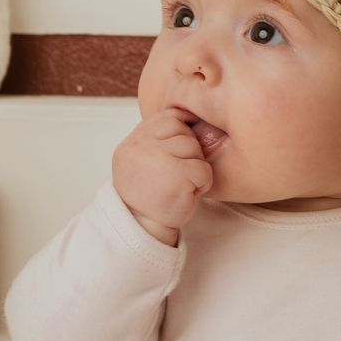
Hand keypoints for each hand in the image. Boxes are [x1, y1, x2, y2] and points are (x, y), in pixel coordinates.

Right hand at [112, 109, 211, 244]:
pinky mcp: (176, 174)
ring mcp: (158, 158)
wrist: (142, 223)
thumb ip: (159, 136)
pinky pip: (203, 169)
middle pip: (184, 133)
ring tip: (183, 182)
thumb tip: (190, 117)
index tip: (183, 150)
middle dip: (190, 152)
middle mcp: (143, 144)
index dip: (184, 130)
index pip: (170, 117)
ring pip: (195, 149)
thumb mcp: (144, 156)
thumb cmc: (148, 190)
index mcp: (136, 138)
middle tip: (180, 172)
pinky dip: (202, 183)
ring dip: (196, 168)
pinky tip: (189, 192)